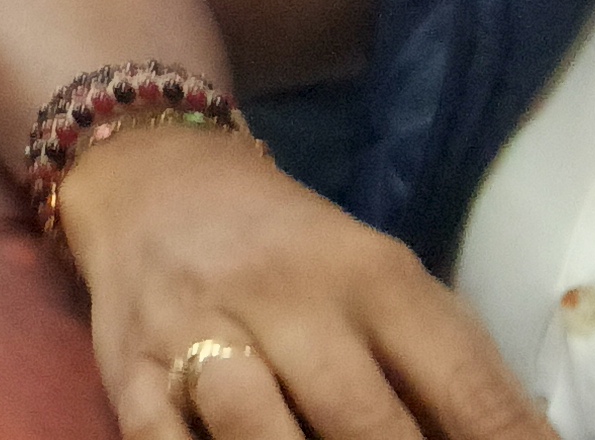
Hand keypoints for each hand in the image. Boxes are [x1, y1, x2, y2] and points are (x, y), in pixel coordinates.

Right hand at [56, 125, 555, 439]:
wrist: (157, 179)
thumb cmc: (299, 255)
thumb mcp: (385, 284)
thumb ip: (453, 371)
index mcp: (375, 276)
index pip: (467, 391)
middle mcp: (288, 297)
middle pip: (365, 425)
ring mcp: (199, 332)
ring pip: (259, 433)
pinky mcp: (127, 367)